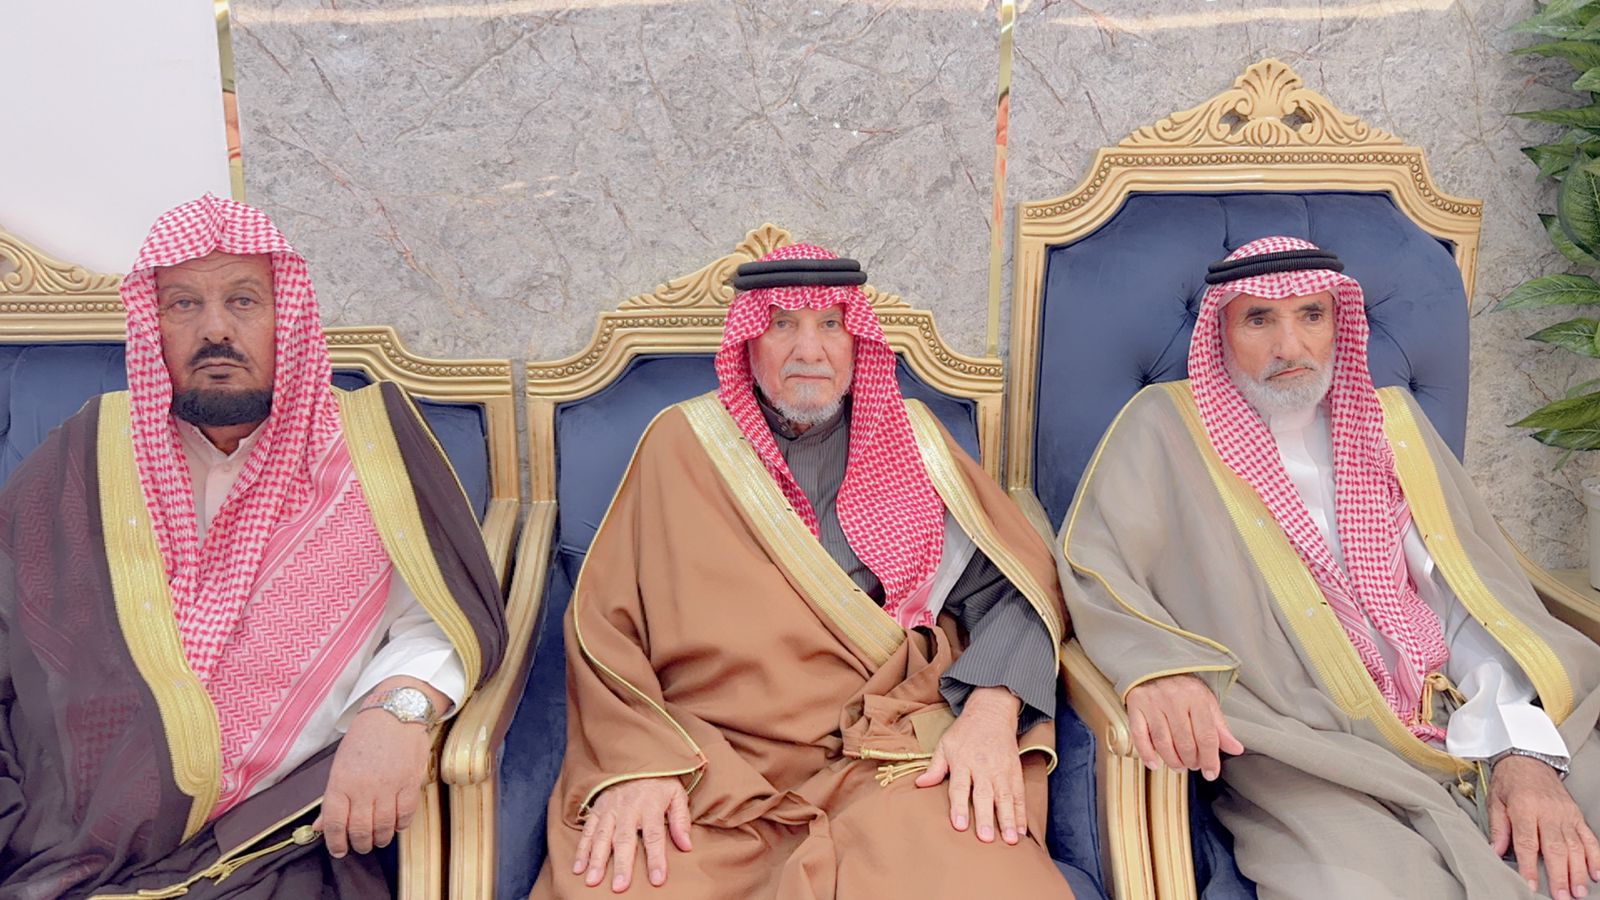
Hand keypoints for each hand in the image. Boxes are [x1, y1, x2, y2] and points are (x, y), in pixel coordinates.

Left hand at [314, 677, 442, 856]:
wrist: (395, 713)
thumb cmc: (364, 738)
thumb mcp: (340, 764)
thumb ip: (332, 798)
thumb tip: (320, 826)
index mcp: (341, 782)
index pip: (335, 823)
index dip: (335, 842)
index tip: (339, 850)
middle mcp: (364, 787)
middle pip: (360, 830)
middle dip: (360, 844)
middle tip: (360, 846)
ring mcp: (389, 786)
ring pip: (383, 827)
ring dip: (380, 839)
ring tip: (378, 840)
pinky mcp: (410, 783)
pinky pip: (405, 815)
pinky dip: (400, 826)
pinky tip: (396, 826)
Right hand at [573, 776, 692, 891]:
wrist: (635, 759)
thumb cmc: (659, 782)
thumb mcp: (676, 794)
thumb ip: (680, 820)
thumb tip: (686, 846)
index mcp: (650, 806)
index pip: (654, 836)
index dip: (656, 859)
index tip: (658, 880)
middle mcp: (628, 808)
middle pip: (625, 839)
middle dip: (622, 864)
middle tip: (620, 887)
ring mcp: (610, 809)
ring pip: (602, 837)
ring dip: (597, 860)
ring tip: (593, 881)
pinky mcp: (597, 810)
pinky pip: (587, 831)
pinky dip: (581, 849)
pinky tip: (578, 868)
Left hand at [914, 686, 1026, 844]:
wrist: (992, 712)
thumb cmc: (964, 732)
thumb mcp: (945, 744)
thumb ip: (935, 767)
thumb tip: (919, 784)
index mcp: (963, 761)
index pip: (960, 787)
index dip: (959, 807)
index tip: (960, 826)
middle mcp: (984, 767)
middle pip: (984, 795)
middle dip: (986, 818)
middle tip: (986, 838)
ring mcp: (1001, 770)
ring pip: (1006, 797)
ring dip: (1008, 820)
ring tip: (1010, 840)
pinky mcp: (1015, 772)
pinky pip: (1019, 795)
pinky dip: (1021, 814)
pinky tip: (1021, 831)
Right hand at [1124, 674, 1241, 779]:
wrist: (1154, 663)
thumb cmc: (1182, 686)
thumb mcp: (1206, 701)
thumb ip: (1219, 727)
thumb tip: (1236, 749)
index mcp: (1196, 697)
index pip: (1206, 736)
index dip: (1210, 759)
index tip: (1211, 773)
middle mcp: (1174, 699)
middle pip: (1185, 742)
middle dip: (1191, 761)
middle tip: (1193, 765)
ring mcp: (1153, 703)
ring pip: (1163, 743)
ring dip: (1173, 761)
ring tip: (1179, 765)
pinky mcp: (1135, 707)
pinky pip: (1140, 736)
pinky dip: (1147, 754)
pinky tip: (1154, 764)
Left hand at [1489, 754, 1599, 899]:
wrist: (1528, 758)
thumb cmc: (1509, 781)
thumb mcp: (1495, 801)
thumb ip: (1498, 828)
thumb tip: (1496, 853)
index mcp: (1524, 808)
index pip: (1528, 843)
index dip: (1529, 867)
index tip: (1531, 886)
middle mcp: (1548, 812)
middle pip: (1556, 848)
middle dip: (1560, 875)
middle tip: (1563, 897)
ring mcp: (1566, 814)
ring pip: (1575, 847)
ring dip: (1579, 871)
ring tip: (1579, 891)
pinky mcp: (1576, 815)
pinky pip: (1589, 837)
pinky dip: (1595, 856)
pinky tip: (1596, 872)